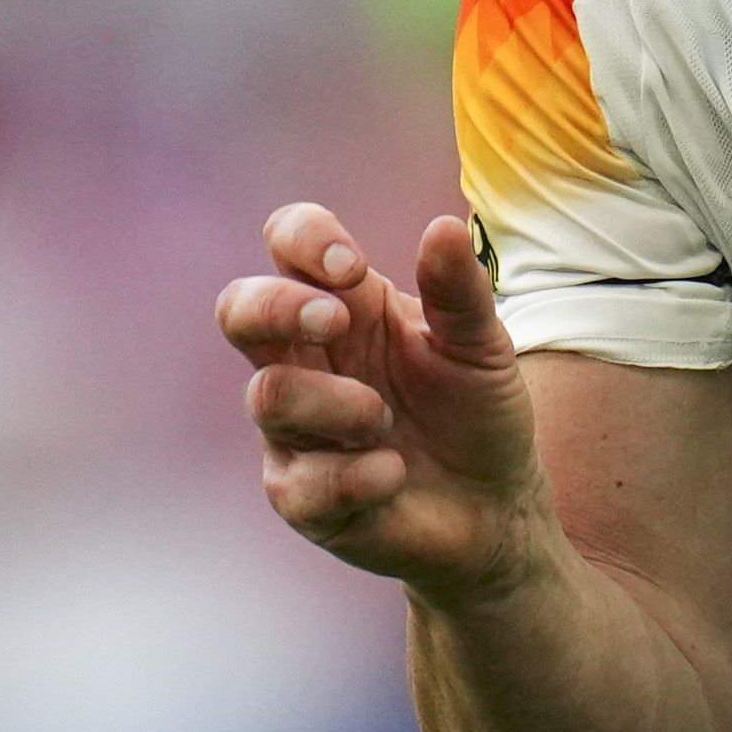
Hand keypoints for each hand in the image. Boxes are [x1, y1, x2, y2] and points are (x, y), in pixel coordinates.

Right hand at [219, 204, 550, 600]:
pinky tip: (394, 474)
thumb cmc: (476, 411)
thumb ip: (460, 291)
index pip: (289, 243)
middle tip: (337, 321)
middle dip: (277, 306)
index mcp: (348, 307)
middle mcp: (306, 361)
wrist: (494, 505)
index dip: (302, 239)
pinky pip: (300, 482)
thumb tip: (443, 226)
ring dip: (337, 402)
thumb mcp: (482, 346)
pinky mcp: (300, 496)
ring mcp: (295, 429)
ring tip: (386, 419)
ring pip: (266, 395)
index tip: (351, 267)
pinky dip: (358, 475)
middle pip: (238, 309)